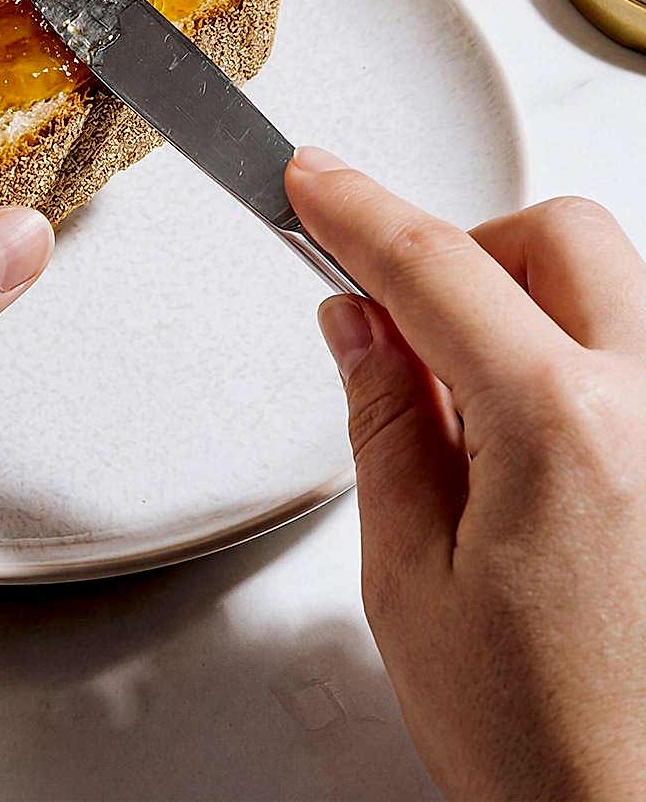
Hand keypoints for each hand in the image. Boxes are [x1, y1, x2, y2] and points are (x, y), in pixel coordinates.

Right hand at [287, 146, 645, 801]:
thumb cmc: (543, 746)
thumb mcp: (411, 578)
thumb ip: (385, 421)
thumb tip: (358, 319)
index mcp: (563, 430)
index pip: (437, 267)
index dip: (357, 211)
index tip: (312, 180)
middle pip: (557, 237)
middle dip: (470, 252)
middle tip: (403, 325)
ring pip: (611, 287)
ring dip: (528, 305)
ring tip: (473, 409)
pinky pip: (638, 355)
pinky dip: (577, 358)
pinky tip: (534, 446)